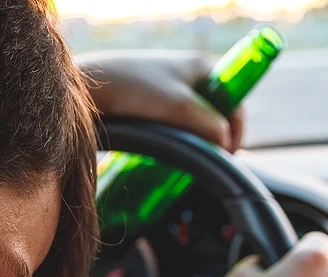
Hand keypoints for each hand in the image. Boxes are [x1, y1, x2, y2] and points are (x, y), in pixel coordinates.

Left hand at [77, 50, 244, 152]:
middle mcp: (189, 74)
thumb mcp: (181, 109)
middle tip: (208, 159)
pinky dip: (177, 138)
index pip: (235, 100)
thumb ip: (211, 127)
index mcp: (203, 66)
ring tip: (187, 156)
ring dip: (194, 140)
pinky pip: (175, 124)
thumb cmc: (136, 91)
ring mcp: (170, 87)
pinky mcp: (151, 101)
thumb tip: (225, 144)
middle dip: (215, 137)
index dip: (237, 130)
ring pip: (194, 121)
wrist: (91, 89)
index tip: (229, 155)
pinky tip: (168, 150)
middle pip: (216, 112)